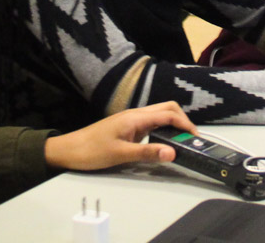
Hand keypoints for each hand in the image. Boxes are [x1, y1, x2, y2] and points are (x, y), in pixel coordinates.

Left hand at [44, 101, 196, 170]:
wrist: (68, 150)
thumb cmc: (91, 151)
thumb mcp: (120, 154)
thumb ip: (147, 152)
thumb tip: (172, 152)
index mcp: (135, 117)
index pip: (168, 114)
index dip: (185, 124)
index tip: (195, 138)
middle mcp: (135, 114)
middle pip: (167, 108)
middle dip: (183, 120)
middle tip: (191, 139)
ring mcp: (131, 120)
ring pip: (160, 114)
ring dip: (174, 123)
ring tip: (182, 141)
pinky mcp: (128, 127)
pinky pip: (151, 122)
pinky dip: (163, 128)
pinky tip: (164, 141)